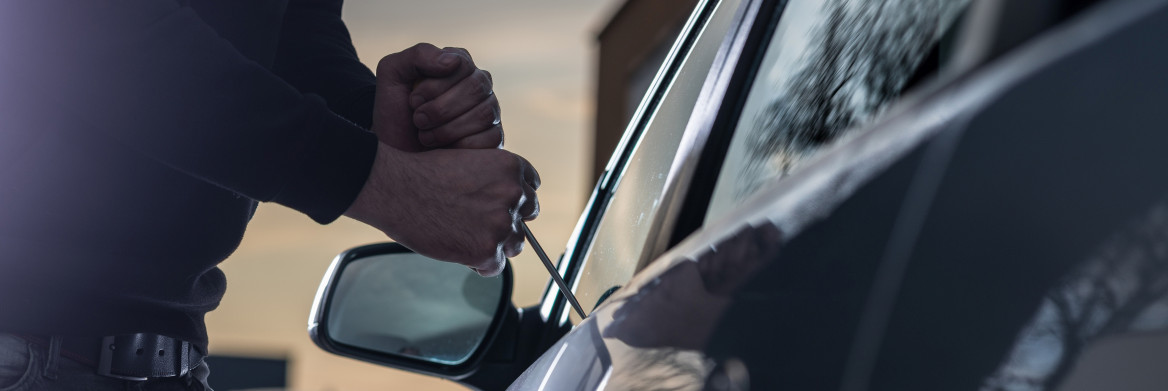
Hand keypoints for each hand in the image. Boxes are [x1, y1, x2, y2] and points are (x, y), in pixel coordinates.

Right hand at [344, 142, 539, 275]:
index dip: (514, 200)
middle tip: (480, 225)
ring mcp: (502, 224)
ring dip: (495, 245)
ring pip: (515, 244)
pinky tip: (459, 250)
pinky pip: (495, 266)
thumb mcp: (468, 162)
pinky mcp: (486, 250)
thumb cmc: (422, 174)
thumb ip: (493, 181)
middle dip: (507, 222)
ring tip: (466, 237)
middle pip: (526, 217)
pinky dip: (479, 264)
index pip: (531, 189)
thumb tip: (505, 206)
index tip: (500, 206)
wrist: (395, 188)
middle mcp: (513, 195)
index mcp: (511, 168)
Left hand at [374, 43, 501, 150]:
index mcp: (459, 64)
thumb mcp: (393, 74)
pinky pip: (489, 139)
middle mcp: (480, 84)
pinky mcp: (494, 138)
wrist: (396, 152)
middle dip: (440, 109)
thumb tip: (453, 61)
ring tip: (426, 136)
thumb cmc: (395, 112)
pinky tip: (444, 149)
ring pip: (484, 114)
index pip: (461, 65)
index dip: (434, 86)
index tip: (413, 100)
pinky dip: (460, 146)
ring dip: (446, 130)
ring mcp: (491, 111)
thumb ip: (419, 55)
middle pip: (475, 88)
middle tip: (417, 120)